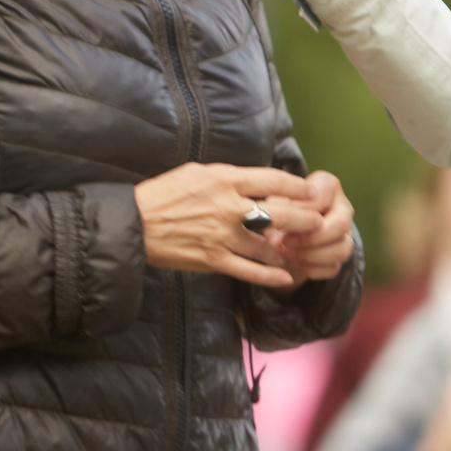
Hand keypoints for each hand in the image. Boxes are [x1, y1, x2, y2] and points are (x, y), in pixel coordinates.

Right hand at [135, 163, 323, 289]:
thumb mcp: (198, 173)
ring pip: (267, 246)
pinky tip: (285, 277)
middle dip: (304, 219)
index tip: (311, 191)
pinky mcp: (213, 259)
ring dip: (286, 250)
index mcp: (225, 180)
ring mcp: (222, 236)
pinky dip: (269, 276)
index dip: (297, 187)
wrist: (134, 223)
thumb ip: (229, 177)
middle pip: (280, 213)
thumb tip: (254, 178)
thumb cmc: (164, 194)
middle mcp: (229, 207)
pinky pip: (249, 270)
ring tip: (298, 250)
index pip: (273, 181)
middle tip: (317, 222)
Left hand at [267, 170, 357, 281]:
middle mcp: (343, 207)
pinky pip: (333, 267)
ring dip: (310, 256)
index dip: (301, 212)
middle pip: (342, 224)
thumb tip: (272, 225)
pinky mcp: (339, 254)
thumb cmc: (279, 206)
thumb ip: (275, 207)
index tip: (282, 220)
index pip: (322, 198)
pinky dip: (311, 269)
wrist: (284, 227)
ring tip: (287, 254)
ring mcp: (345, 232)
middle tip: (285, 242)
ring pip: (342, 249)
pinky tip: (294, 262)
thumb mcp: (275, 200)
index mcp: (328, 185)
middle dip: (311, 237)